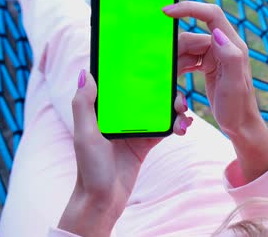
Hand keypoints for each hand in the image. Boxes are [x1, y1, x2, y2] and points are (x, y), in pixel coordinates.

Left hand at [58, 70, 191, 236]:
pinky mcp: (146, 142)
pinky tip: (184, 125)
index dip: (141, 72)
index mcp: (105, 109)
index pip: (124, 83)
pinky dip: (177, 124)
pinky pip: (165, 127)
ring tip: (184, 115)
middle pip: (148, 94)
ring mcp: (135, 128)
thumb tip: (84, 73)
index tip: (159, 67)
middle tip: (178, 99)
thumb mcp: (85, 135)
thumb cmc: (89, 168)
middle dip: (167, 92)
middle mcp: (121, 115)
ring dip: (176, 108)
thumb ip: (83, 104)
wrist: (104, 200)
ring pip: (160, 109)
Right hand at [163, 1, 267, 182]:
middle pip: (192, 35)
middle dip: (175, 47)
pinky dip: (178, 66)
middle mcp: (224, 46)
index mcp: (232, 45)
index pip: (210, 14)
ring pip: (186, 48)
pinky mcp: (208, 64)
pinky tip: (173, 80)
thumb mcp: (233, 85)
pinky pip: (187, 58)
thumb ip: (230, 57)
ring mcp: (215, 55)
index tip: (167, 11)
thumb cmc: (238, 107)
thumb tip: (216, 34)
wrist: (241, 125)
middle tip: (162, 66)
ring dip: (176, 61)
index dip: (189, 8)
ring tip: (170, 80)